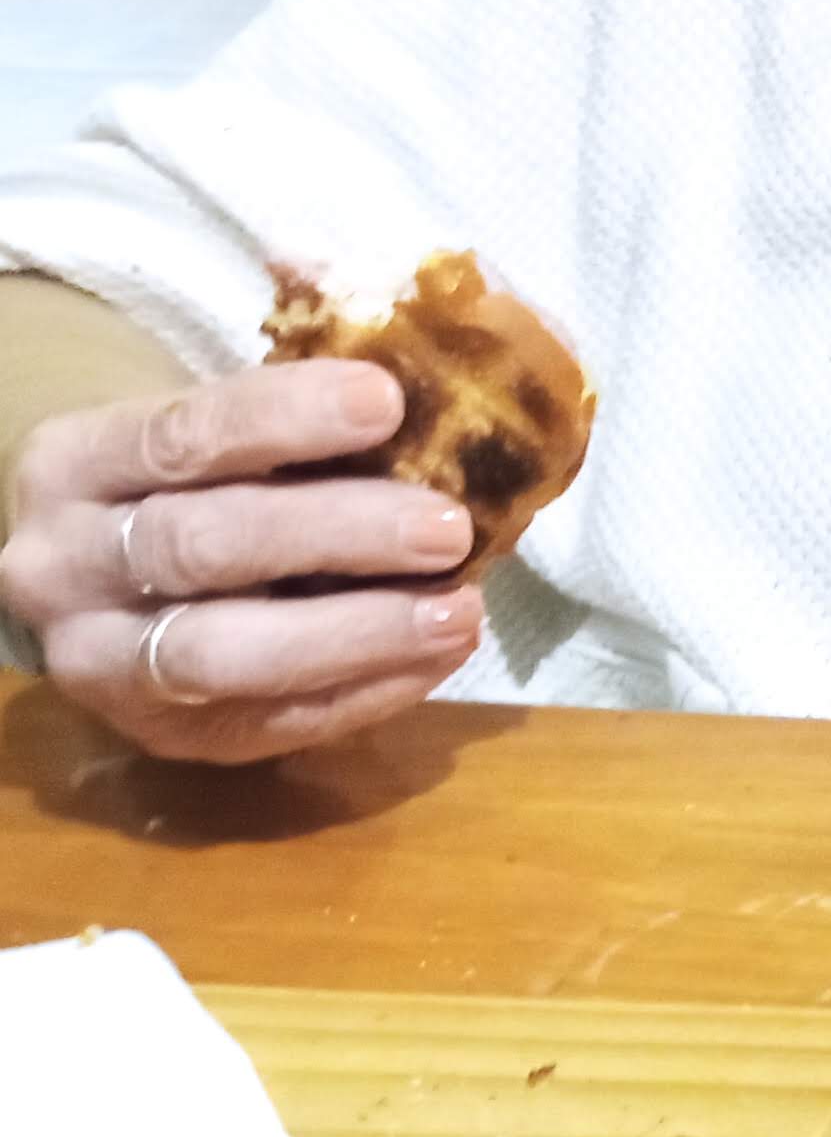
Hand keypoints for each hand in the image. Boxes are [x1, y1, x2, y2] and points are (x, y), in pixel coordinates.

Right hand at [2, 360, 484, 763]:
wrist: (114, 573)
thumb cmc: (198, 481)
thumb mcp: (214, 427)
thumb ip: (298, 417)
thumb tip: (439, 404)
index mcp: (75, 463)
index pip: (180, 436)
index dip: (285, 417)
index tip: (388, 402)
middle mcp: (62, 566)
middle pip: (198, 547)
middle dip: (335, 535)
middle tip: (449, 528)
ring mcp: (98, 661)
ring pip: (218, 653)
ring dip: (355, 633)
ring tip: (460, 610)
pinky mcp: (155, 734)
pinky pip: (263, 723)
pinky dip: (363, 692)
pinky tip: (438, 657)